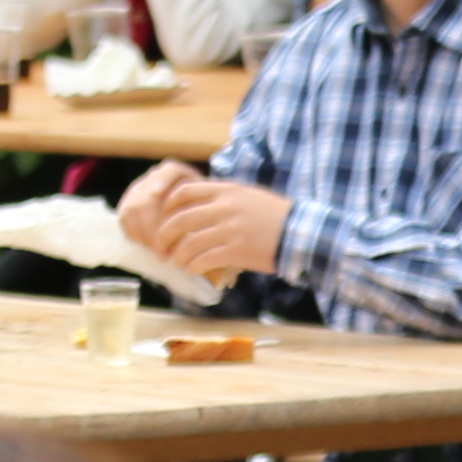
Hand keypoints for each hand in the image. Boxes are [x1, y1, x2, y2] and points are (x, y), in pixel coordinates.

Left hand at [117, 161, 288, 283]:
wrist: (301, 233)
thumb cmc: (275, 216)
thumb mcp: (248, 195)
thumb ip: (223, 198)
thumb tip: (197, 207)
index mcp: (226, 191)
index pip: (184, 192)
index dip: (168, 207)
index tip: (164, 219)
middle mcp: (225, 208)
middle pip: (180, 219)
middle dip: (164, 235)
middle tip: (161, 246)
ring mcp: (230, 230)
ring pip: (189, 243)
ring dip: (177, 255)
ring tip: (176, 262)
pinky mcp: (236, 251)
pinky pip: (204, 260)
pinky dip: (192, 266)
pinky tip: (191, 270)